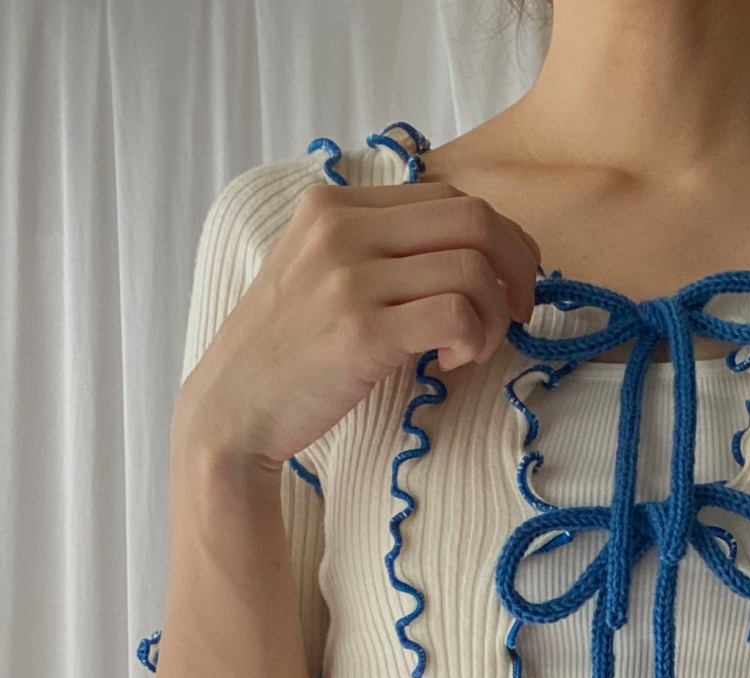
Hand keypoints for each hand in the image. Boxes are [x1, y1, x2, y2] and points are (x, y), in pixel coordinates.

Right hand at [178, 177, 542, 468]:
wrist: (232, 409)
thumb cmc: (287, 353)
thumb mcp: (318, 273)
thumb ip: (377, 249)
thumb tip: (470, 251)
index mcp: (332, 205)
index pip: (448, 196)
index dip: (498, 238)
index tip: (505, 282)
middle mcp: (341, 229)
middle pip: (474, 219)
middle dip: (517, 268)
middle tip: (517, 314)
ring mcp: (349, 278)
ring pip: (474, 269)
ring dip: (497, 316)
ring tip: (474, 350)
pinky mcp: (362, 331)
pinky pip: (457, 316)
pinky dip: (476, 341)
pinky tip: (454, 362)